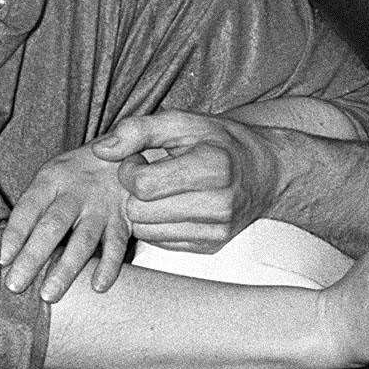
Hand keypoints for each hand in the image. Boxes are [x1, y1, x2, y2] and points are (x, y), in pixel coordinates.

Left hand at [1, 144, 130, 301]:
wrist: (127, 149)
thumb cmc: (78, 172)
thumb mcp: (52, 174)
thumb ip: (34, 206)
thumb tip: (10, 251)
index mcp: (52, 178)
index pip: (29, 208)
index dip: (15, 234)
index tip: (3, 260)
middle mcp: (77, 192)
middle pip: (53, 226)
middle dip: (32, 258)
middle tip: (15, 286)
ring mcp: (102, 206)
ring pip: (83, 240)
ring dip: (66, 269)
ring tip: (49, 295)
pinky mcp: (124, 218)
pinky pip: (117, 245)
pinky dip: (109, 266)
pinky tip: (97, 286)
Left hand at [93, 110, 287, 252]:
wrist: (267, 173)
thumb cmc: (224, 142)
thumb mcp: (185, 121)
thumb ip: (139, 130)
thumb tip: (100, 150)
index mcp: (213, 167)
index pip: (144, 184)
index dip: (130, 169)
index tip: (140, 158)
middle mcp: (218, 205)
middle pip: (140, 211)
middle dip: (134, 191)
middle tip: (150, 173)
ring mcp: (215, 231)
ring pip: (145, 230)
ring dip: (143, 209)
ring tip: (162, 189)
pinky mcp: (209, 247)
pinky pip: (159, 242)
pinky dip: (157, 223)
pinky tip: (173, 204)